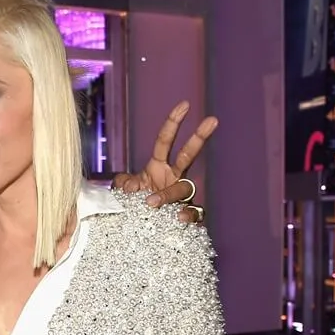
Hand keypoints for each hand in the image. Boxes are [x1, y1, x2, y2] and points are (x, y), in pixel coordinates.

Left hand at [113, 101, 217, 222]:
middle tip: (212, 120)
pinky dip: (187, 215)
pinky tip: (179, 218)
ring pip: (184, 188)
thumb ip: (123, 183)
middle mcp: (173, 177)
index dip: (174, 123)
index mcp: (158, 166)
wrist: (140, 228)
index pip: (165, 141)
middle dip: (199, 137)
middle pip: (188, 154)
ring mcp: (181, 196)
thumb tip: (128, 185)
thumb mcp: (125, 190)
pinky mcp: (186, 214)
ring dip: (168, 194)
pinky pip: (194, 213)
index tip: (184, 105)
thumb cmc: (134, 204)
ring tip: (151, 202)